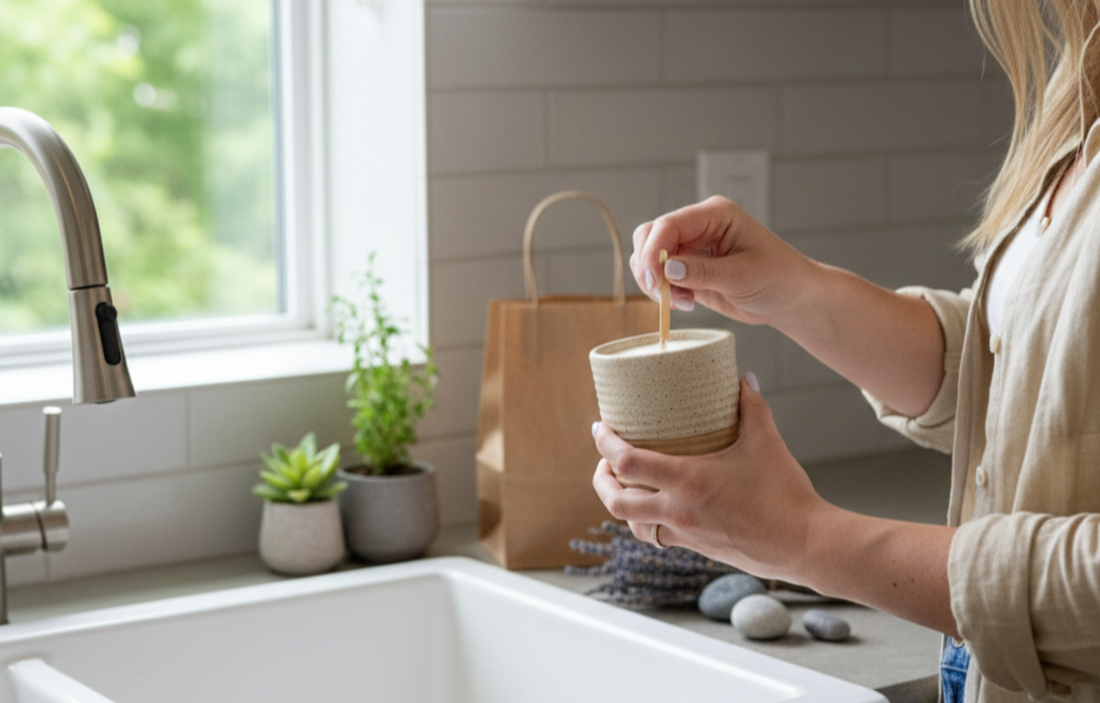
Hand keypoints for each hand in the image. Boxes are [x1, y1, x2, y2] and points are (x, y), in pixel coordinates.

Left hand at [591, 374, 830, 581]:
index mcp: (688, 481)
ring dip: (620, 504)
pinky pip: (657, 537)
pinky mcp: (697, 547)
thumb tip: (743, 378)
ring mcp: (686, 533)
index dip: (605, 445)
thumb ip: (752, 406)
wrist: (804, 543)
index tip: (599, 428)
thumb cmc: (785, 492)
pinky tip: (654, 508)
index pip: (627, 463)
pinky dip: (646, 522)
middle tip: (603, 461)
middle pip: (616, 501)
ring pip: (633, 524)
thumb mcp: (766, 441)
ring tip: (622, 485)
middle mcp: (678, 510)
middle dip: (601, 479)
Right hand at [630, 196, 814, 325]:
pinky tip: (687, 303)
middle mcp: (698, 227)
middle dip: (648, 266)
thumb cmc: (779, 278)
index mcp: (715, 215)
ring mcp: (691, 248)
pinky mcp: (688, 269)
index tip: (654, 280)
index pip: (669, 225)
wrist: (791, 299)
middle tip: (661, 293)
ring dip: (656, 282)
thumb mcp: (743, 276)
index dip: (653, 251)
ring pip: (648, 257)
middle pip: (650, 236)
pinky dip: (664, 293)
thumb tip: (666, 268)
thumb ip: (702, 272)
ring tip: (682, 302)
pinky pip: (660, 277)